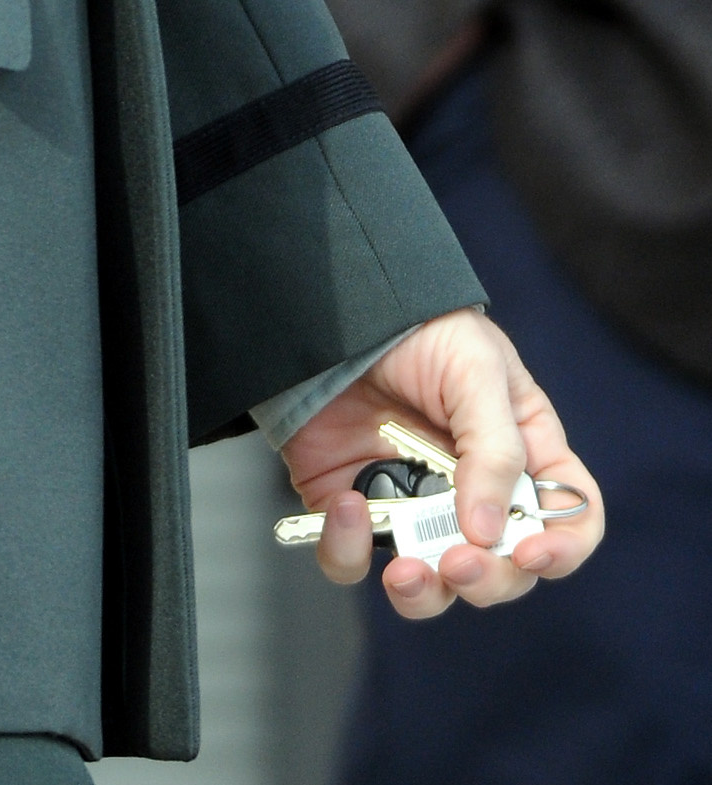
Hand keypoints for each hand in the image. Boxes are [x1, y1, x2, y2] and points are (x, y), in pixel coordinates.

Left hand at [282, 309, 602, 618]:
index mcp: (524, 459)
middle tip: (459, 563)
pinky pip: (354, 561)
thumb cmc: (422, 330)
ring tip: (406, 571)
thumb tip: (488, 532)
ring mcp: (415, 511)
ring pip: (434, 587)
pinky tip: (346, 506)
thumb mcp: (476, 369)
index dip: (562, 550)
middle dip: (487, 580)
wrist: (337, 312)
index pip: (570, 522)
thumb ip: (494, 448)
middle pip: (504, 571)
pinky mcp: (358, 514)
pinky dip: (349, 550)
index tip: (531, 553)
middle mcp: (476, 497)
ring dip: (425, 595)